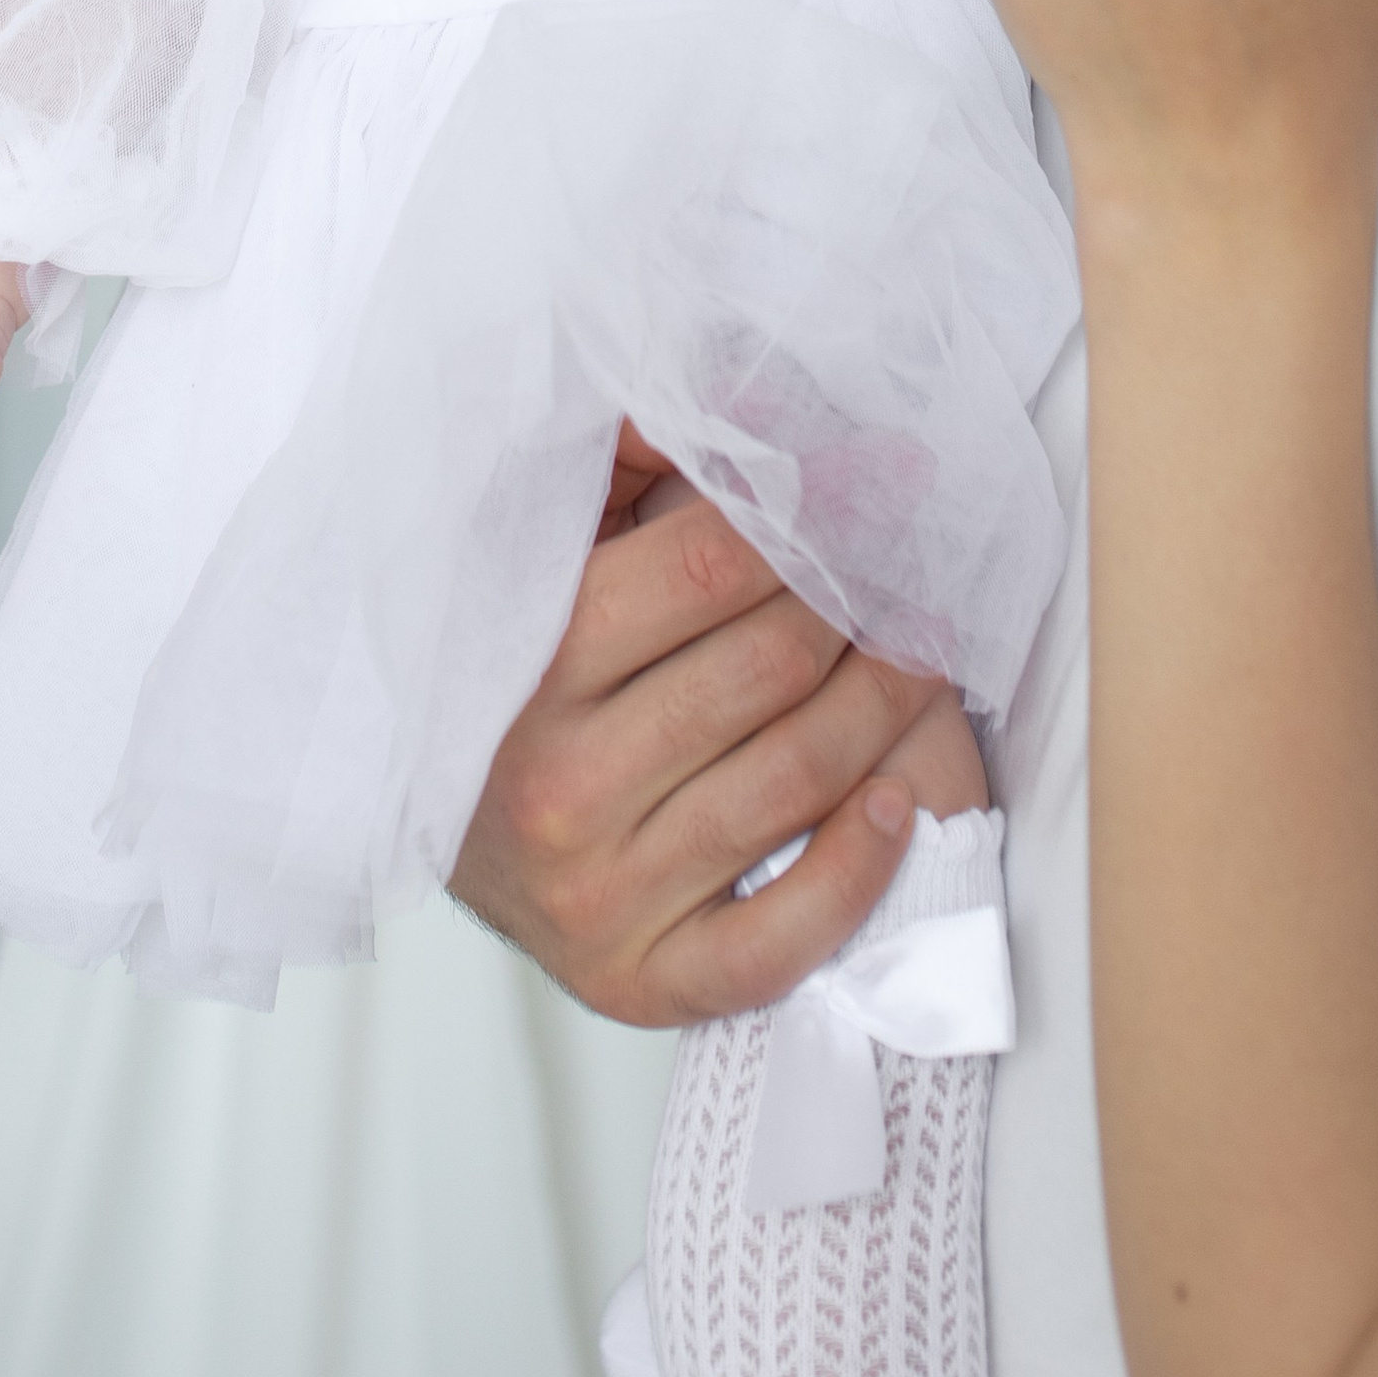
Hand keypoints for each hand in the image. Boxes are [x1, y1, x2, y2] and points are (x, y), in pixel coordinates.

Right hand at [451, 462, 947, 1024]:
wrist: (454, 842)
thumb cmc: (522, 680)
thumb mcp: (544, 557)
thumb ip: (628, 467)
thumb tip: (746, 396)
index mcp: (529, 661)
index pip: (711, 562)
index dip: (811, 514)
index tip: (876, 482)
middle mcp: (558, 782)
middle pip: (774, 661)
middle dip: (863, 602)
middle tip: (911, 568)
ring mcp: (601, 892)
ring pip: (799, 774)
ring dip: (890, 702)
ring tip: (923, 653)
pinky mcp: (642, 980)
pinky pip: (779, 937)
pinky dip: (856, 866)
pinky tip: (892, 799)